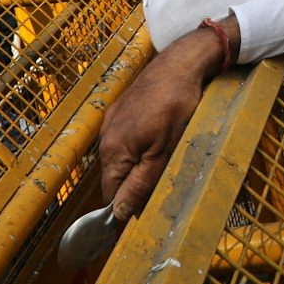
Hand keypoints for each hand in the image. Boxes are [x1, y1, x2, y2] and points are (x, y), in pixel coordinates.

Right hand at [99, 23, 231, 217]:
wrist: (178, 64)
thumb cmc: (176, 106)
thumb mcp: (165, 150)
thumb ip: (141, 183)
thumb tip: (119, 213)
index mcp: (113, 152)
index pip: (110, 194)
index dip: (124, 208)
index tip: (139, 219)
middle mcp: (105, 139)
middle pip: (114, 177)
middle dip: (130, 189)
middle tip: (157, 190)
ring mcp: (111, 123)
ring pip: (120, 159)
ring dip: (135, 168)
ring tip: (160, 164)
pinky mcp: (121, 111)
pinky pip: (125, 139)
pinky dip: (137, 148)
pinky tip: (156, 142)